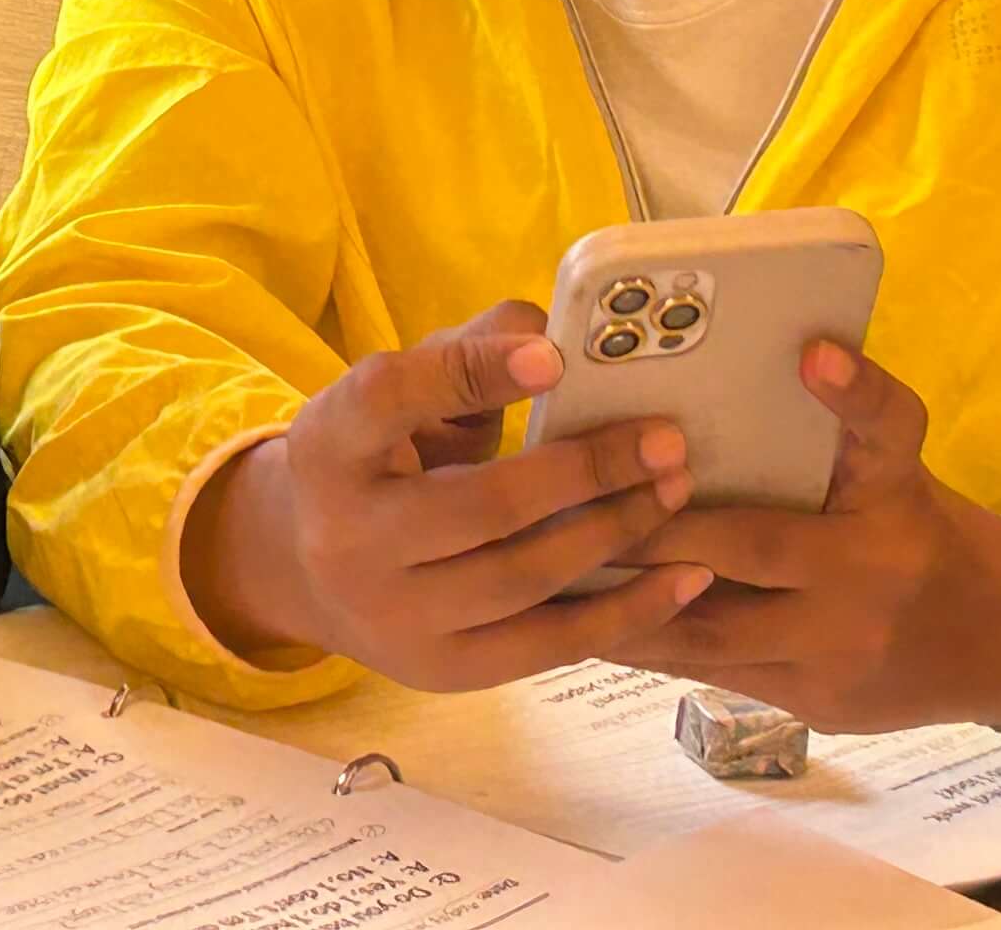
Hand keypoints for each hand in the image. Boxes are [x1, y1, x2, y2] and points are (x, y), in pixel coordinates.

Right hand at [179, 302, 715, 691]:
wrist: (316, 574)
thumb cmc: (383, 461)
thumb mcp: (401, 397)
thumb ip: (468, 352)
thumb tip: (552, 329)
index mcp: (330, 443)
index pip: (393, 396)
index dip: (475, 371)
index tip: (557, 355)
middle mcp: (349, 535)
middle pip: (482, 504)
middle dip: (587, 471)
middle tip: (666, 440)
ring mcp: (395, 615)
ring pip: (524, 578)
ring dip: (615, 532)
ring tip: (675, 491)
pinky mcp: (444, 670)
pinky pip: (548, 646)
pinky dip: (626, 613)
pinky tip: (684, 578)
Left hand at [606, 341, 1000, 731]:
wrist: (995, 640)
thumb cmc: (922, 528)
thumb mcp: (903, 465)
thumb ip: (856, 415)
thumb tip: (801, 347)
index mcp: (887, 510)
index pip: (867, 443)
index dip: (835, 405)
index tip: (783, 371)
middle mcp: (864, 583)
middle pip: (745, 551)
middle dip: (650, 533)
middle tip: (570, 504)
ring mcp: (835, 655)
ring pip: (712, 635)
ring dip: (629, 606)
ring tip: (553, 575)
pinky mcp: (814, 704)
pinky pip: (719, 676)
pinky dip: (657, 648)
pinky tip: (595, 627)